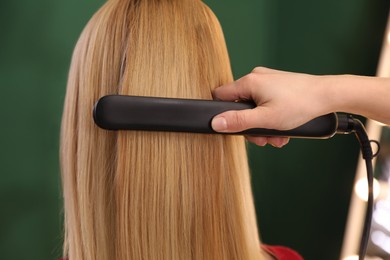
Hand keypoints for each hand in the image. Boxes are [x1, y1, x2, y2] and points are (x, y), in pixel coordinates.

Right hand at [212, 67, 328, 146]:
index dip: (224, 113)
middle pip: (239, 105)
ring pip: (254, 107)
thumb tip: (216, 122)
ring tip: (277, 136)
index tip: (236, 126)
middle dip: (250, 125)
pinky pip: (265, 102)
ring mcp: (268, 80)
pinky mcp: (277, 85)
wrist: (328, 95)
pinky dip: (271, 117)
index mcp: (249, 82)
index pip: (221, 96)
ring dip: (263, 125)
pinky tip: (282, 128)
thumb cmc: (301, 104)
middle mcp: (256, 77)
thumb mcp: (266, 119)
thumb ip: (239, 122)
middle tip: (263, 138)